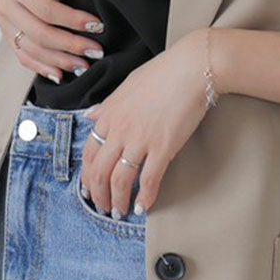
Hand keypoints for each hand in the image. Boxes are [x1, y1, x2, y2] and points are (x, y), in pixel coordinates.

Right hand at [0, 0, 104, 83]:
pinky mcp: (6, 29)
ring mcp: (4, 20)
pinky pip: (21, 54)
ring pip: (30, 49)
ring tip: (84, 66)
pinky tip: (59, 74)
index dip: (72, 20)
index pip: (46, 10)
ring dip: (58, 61)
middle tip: (97, 51)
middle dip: (70, 46)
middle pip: (39, 34)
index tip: (97, 25)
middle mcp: (5, 6)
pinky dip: (40, 67)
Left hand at [79, 33, 212, 218]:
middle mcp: (120, 130)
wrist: (192, 67)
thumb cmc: (163, 72)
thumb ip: (107, 105)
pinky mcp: (163, 147)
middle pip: (99, 172)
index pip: (89, 153)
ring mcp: (140, 140)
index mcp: (109, 115)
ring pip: (119, 181)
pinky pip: (149, 180)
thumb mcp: (127, 85)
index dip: (87, 176)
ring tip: (121, 212)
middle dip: (98, 195)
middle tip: (104, 207)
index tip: (90, 189)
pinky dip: (144, 197)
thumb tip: (90, 117)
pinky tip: (144, 207)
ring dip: (118, 201)